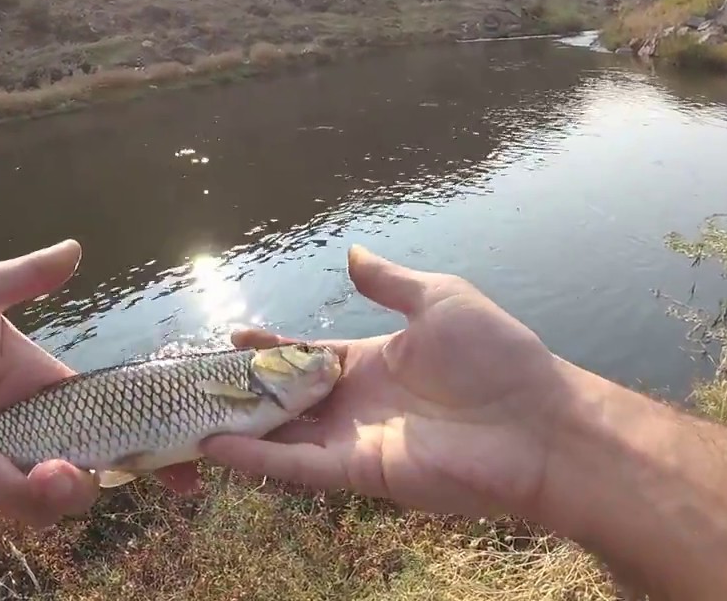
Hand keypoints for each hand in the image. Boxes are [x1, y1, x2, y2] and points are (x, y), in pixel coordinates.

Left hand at [0, 240, 200, 531]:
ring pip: (30, 512)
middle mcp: (28, 434)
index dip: (152, 455)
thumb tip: (76, 246)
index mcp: (47, 390)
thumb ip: (25, 278)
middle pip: (78, 486)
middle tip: (49, 469)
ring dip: (4, 488)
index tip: (187, 478)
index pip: (113, 427)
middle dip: (70, 488)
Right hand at [202, 244, 574, 519]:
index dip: (269, 348)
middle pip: (284, 397)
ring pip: (281, 433)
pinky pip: (297, 466)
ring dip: (238, 424)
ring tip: (187, 414)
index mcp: (372, 362)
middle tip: (194, 377)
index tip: (232, 337)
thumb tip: (351, 254)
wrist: (539, 424)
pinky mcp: (360, 472)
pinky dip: (257, 458)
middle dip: (242, 388)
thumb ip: (390, 283)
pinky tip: (214, 446)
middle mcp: (356, 404)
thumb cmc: (499, 357)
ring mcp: (355, 440)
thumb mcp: (440, 300)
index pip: (305, 357)